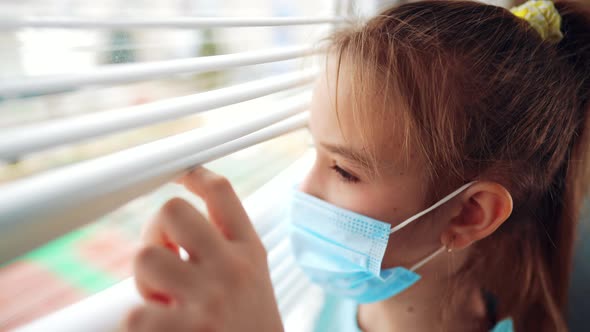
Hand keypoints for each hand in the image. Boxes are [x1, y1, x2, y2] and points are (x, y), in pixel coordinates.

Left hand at [123, 168, 282, 331]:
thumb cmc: (250, 324)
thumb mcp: (253, 276)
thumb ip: (225, 244)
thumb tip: (177, 214)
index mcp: (249, 250)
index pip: (221, 192)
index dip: (193, 174)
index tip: (179, 176)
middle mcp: (232, 268)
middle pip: (172, 211)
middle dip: (156, 231)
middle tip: (165, 257)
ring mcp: (209, 299)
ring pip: (144, 257)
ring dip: (145, 281)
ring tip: (165, 302)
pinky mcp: (187, 331)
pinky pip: (134, 314)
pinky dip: (139, 323)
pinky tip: (163, 329)